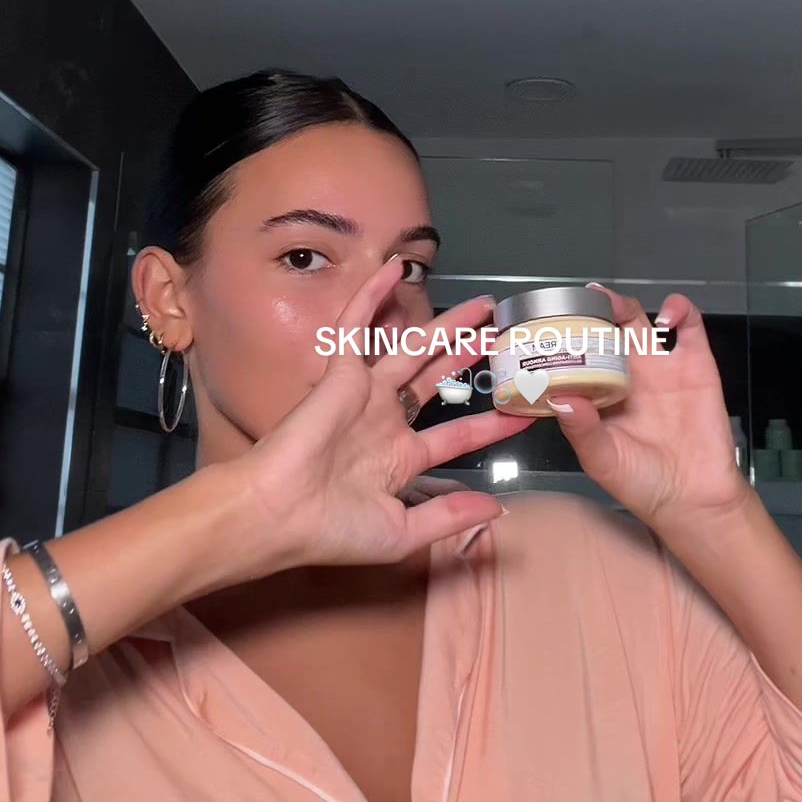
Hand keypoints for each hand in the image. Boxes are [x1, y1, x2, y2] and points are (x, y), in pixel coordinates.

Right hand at [225, 260, 532, 570]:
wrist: (278, 514)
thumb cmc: (332, 530)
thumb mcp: (402, 532)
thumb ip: (449, 516)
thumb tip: (498, 509)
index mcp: (399, 459)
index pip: (457, 436)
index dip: (491, 425)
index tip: (524, 412)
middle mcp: (385, 421)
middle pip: (437, 380)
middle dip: (469, 358)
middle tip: (501, 335)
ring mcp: (364, 394)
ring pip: (412, 349)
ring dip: (446, 326)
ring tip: (482, 306)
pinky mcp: (340, 374)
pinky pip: (357, 327)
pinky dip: (372, 297)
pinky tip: (392, 269)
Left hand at [547, 284, 751, 552]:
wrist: (693, 499)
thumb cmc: (641, 483)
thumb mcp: (602, 460)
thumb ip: (582, 430)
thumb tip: (561, 398)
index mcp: (598, 392)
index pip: (575, 353)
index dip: (562, 336)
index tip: (547, 322)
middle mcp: (626, 373)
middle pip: (604, 327)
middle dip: (590, 310)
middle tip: (579, 302)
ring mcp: (660, 365)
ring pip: (639, 319)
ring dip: (625, 304)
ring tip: (612, 305)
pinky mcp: (696, 364)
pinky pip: (690, 326)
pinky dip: (680, 310)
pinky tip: (669, 315)